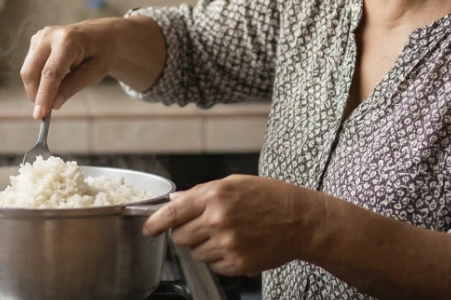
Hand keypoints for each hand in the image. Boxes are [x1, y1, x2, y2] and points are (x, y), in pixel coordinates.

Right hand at [20, 18, 121, 119]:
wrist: (102, 34)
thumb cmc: (101, 53)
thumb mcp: (95, 72)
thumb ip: (72, 86)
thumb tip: (53, 104)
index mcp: (68, 40)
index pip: (50, 72)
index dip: (43, 95)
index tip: (39, 114)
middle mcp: (49, 35)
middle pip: (31, 70)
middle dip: (35, 94)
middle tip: (45, 111)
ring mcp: (40, 36)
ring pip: (28, 70)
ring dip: (36, 87)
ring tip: (55, 93)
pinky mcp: (35, 41)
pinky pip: (30, 66)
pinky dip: (37, 79)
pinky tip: (53, 81)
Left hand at [142, 175, 324, 276]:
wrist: (301, 221)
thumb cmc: (270, 198)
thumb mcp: (234, 184)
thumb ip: (200, 193)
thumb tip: (174, 200)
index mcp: (215, 196)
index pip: (173, 213)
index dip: (155, 223)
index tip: (148, 229)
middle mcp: (218, 221)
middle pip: (181, 237)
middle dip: (187, 232)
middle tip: (206, 225)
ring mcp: (228, 245)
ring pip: (196, 253)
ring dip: (204, 246)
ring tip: (228, 234)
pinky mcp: (238, 264)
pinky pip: (214, 266)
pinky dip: (220, 258)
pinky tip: (238, 244)